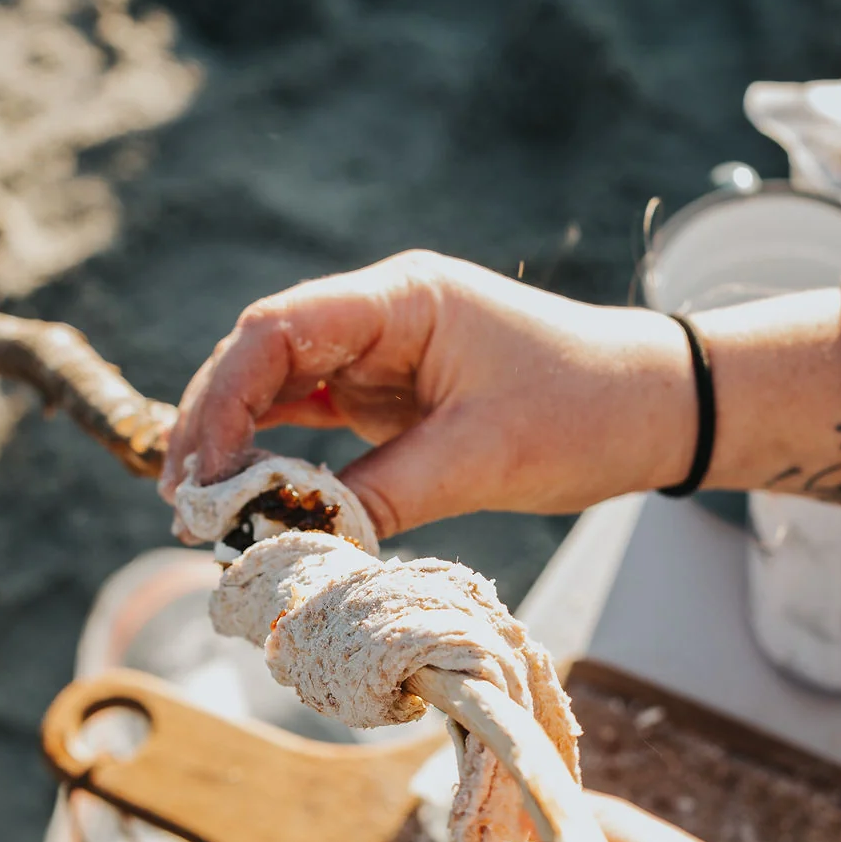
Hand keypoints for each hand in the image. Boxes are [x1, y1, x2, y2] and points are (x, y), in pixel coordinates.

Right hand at [160, 252, 695, 536]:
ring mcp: (379, 356)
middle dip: (212, 426)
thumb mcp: (484, 457)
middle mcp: (378, 318)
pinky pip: (308, 419)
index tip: (200, 472)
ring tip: (200, 513)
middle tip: (184, 506)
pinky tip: (245, 498)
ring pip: (276, 389)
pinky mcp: (388, 396)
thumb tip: (295, 541)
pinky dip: (274, 458)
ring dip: (234, 445)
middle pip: (260, 357)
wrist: (656, 408)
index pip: (276, 329)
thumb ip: (383, 494)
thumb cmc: (585, 411)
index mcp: (400, 300)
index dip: (222, 397)